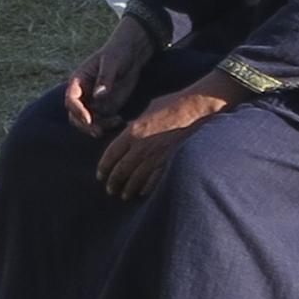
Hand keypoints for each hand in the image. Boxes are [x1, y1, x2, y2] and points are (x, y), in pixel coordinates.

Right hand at [65, 16, 155, 134]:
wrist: (131, 56)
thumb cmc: (117, 54)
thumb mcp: (111, 62)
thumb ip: (104, 78)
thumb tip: (98, 95)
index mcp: (78, 81)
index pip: (71, 100)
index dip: (77, 111)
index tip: (88, 119)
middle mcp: (83, 94)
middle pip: (75, 115)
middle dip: (85, 125)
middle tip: (99, 131)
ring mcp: (94, 103)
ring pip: (88, 122)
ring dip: (99, 126)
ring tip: (116, 122)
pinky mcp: (106, 107)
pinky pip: (103, 121)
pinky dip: (110, 124)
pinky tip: (121, 121)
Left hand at [95, 71, 245, 200]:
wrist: (198, 108)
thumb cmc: (175, 104)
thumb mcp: (150, 108)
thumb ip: (137, 121)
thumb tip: (128, 126)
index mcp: (133, 132)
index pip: (111, 154)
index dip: (104, 167)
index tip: (101, 175)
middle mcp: (141, 147)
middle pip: (120, 171)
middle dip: (114, 182)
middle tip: (110, 189)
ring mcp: (155, 158)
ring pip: (135, 180)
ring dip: (128, 189)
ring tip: (125, 195)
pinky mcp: (169, 164)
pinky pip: (153, 183)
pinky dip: (146, 189)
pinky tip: (143, 193)